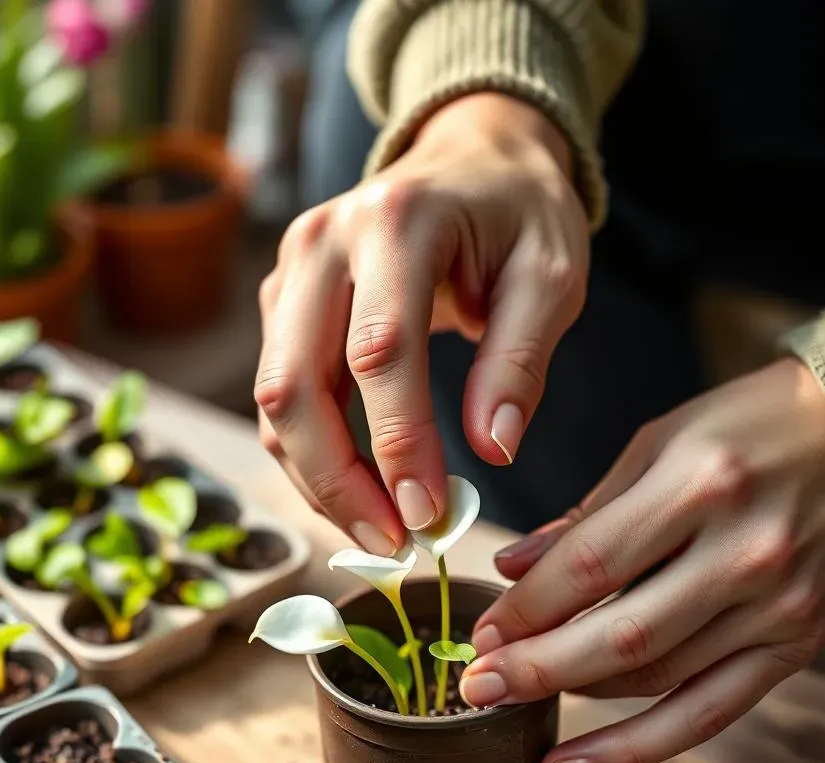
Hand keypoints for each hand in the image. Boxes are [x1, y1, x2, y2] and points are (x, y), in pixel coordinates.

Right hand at [255, 92, 588, 553]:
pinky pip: (280, 392)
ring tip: (376, 531)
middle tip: (391, 544)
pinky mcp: (283, 300)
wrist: (471, 157)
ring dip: (316, 478)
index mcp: (396, 222)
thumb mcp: (550, 277)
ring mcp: (291, 270)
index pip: (379, 351)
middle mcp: (323, 242)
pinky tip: (355, 490)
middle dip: (336, 480)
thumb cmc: (518, 214)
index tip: (427, 517)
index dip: (397, 443)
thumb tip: (493, 452)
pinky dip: (310, 452)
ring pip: (274, 398)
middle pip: (295, 384)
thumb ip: (520, 361)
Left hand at [461, 358, 824, 762]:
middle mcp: (745, 551)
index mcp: (700, 484)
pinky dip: (638, 747)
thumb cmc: (754, 424)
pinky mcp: (798, 646)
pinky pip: (710, 714)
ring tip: (516, 706)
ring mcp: (778, 606)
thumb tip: (514, 569)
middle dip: (535, 668)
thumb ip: (587, 513)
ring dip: (575, 701)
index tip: (482, 634)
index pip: (591, 567)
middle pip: (620, 636)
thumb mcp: (660, 442)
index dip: (525, 610)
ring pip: (657, 680)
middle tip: (476, 685)